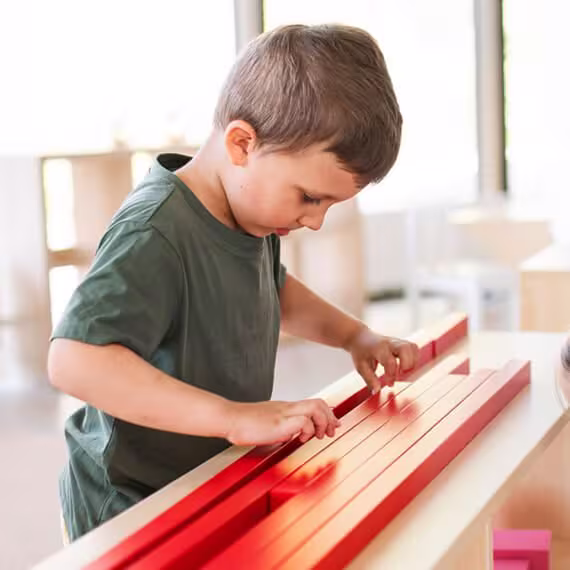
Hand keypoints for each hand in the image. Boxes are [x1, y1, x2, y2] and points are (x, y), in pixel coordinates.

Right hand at [223, 399, 340, 445]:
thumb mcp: (269, 423)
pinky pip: (303, 421)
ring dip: (322, 422)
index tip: (332, 424)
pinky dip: (307, 430)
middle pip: (319, 402)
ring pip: (315, 408)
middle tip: (329, 432)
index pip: (314, 403)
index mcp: (286, 407)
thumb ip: (282, 426)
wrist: (230, 418)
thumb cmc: (245, 423)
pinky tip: (300, 438)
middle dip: (330, 418)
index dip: (327, 414)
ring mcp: (284, 413)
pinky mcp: (280, 422)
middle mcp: (288, 407)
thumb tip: (291, 435)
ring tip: (317, 435)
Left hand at [346, 326, 418, 392]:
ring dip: (412, 362)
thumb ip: (369, 379)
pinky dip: (414, 358)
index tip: (389, 384)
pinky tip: (406, 366)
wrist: (360, 337)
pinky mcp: (401, 343)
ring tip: (404, 372)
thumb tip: (376, 391)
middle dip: (407, 365)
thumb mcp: (361, 366)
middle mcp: (389, 343)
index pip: (390, 362)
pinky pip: (414, 348)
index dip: (392, 375)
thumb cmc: (360, 352)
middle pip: (405, 349)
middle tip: (400, 375)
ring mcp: (397, 341)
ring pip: (412, 347)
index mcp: (378, 349)